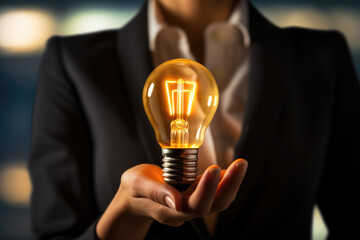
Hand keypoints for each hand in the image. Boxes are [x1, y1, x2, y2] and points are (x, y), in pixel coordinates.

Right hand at [96, 159, 247, 238]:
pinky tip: (231, 169)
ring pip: (218, 200)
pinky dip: (225, 181)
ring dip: (231, 183)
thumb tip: (176, 201)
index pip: (194, 204)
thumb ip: (155, 191)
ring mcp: (192, 204)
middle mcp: (185, 210)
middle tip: (240, 164)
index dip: (207, 189)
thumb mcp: (137, 184)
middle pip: (214, 204)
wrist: (135, 197)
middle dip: (229, 185)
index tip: (214, 169)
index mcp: (170, 210)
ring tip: (239, 165)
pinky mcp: (196, 195)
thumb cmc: (135, 189)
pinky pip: (216, 192)